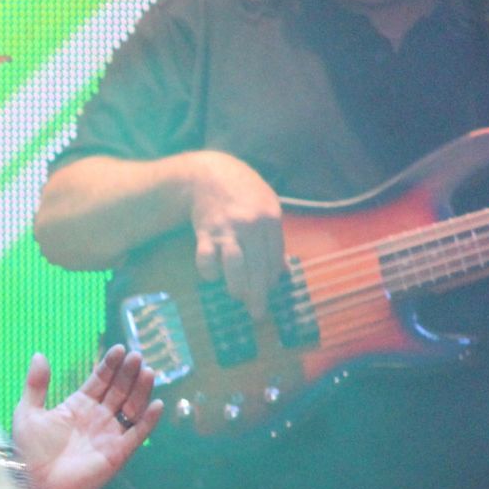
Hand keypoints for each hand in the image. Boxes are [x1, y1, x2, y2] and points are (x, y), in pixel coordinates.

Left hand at [11, 346, 160, 488]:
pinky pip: (137, 433)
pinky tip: (156, 404)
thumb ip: (36, 384)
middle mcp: (97, 417)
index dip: (109, 365)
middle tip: (137, 355)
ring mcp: (109, 434)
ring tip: (147, 371)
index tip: (118, 349)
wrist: (36, 486)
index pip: (99, 380)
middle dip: (128, 372)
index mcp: (78, 406)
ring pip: (131, 407)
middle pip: (118, 390)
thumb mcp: (28, 412)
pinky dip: (148, 420)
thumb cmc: (30, 452)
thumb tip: (40, 354)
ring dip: (140, 390)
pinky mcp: (118, 452)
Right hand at [186, 151, 283, 317]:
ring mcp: (228, 228)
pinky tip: (212, 276)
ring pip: (235, 265)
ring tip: (237, 297)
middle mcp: (251, 225)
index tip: (267, 294)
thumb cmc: (242, 193)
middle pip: (257, 266)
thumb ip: (274, 240)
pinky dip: (209, 271)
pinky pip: (207, 258)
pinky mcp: (205, 232)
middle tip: (257, 314)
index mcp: (270, 220)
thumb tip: (283, 272)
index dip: (271, 280)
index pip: (274, 258)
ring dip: (237, 286)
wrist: (209, 174)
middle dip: (258, 293)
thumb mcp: (267, 208)